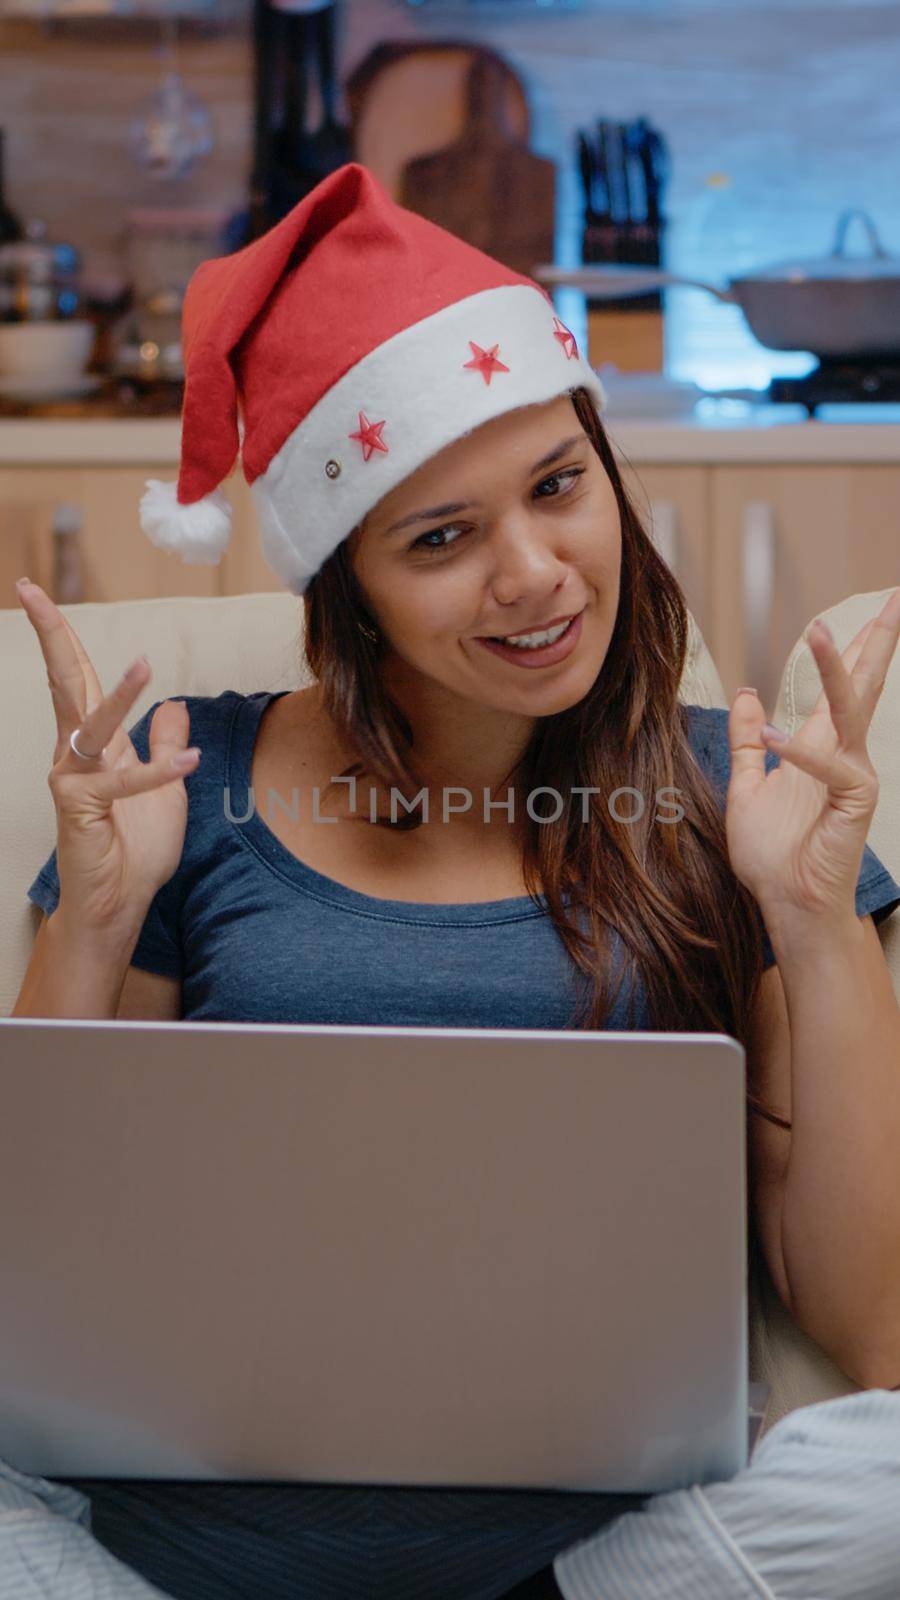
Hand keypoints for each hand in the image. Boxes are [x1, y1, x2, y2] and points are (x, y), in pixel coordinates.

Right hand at [17, 578, 199, 934]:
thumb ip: (165, 744)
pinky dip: (158, 773)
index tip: (34, 594)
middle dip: (50, 635)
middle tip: (27, 591)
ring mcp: (73, 778)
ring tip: (145, 663)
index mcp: (94, 743)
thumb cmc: (136, 850)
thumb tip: (175, 706)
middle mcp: (75, 753)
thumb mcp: (167, 788)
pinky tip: (188, 764)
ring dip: (121, 695)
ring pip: (93, 724)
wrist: (120, 904)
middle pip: (65, 682)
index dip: (61, 636)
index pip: (79, 679)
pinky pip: (123, 783)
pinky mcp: (83, 808)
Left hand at [724, 587, 899, 927]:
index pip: (841, 687)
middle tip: (894, 598)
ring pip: (849, 711)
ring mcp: (853, 774)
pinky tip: (775, 738)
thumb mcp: (746, 787)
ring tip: (820, 631)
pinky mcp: (854, 800)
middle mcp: (844, 752)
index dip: (853, 649)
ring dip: (834, 671)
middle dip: (876, 641)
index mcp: (821, 745)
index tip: (876, 609)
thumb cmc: (771, 853)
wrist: (784, 901)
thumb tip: (749, 694)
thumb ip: (748, 741)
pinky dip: (801, 753)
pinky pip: (830, 767)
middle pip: (863, 686)